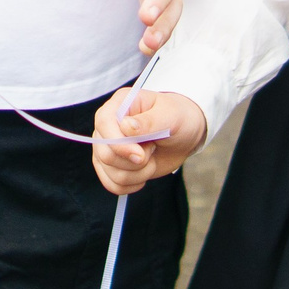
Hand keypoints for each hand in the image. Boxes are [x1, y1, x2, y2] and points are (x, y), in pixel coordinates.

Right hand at [91, 86, 207, 193]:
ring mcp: (108, 147)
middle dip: (134, 161)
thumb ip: (149, 121)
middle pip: (105, 154)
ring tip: (152, 157)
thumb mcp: (171, 115)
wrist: (184, 135)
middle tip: (153, 149)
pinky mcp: (112, 166)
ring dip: (138, 173)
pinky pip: (112, 184)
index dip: (118, 144)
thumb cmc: (178, 117)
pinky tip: (145, 172)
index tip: (140, 155)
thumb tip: (126, 126)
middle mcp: (108, 125)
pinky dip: (132, 184)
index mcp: (119, 104)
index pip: (104, 123)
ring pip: (110, 172)